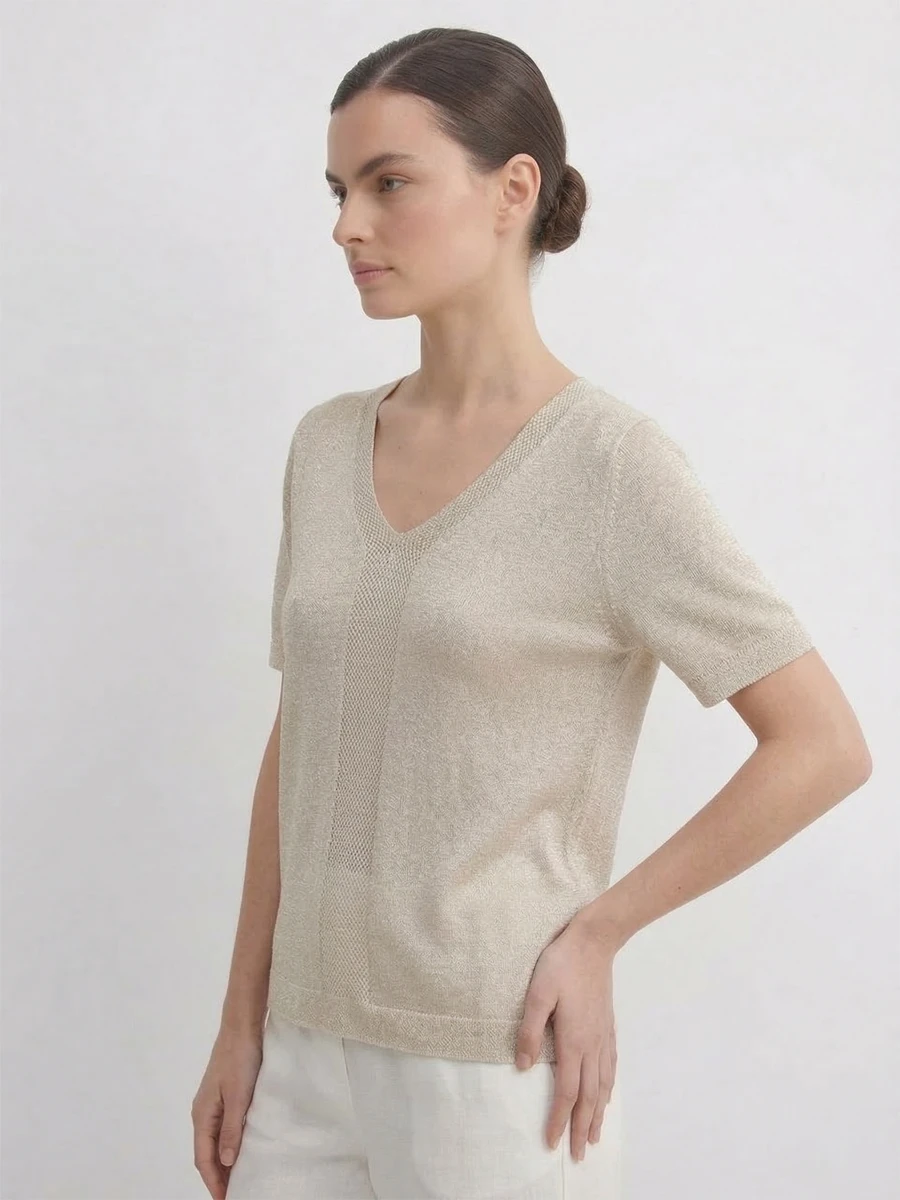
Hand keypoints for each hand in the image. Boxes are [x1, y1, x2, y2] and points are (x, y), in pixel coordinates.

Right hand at [191, 1024, 263, 1198]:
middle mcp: (203, 1112)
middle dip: (218, 1177)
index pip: (204, 1159)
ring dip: (224, 1162)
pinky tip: (242, 1150)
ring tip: (238, 1180)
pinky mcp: (224, 1096)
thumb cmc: (240, 1058)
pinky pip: (222, 1129)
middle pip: (207, 1154)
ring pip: (214, 1142)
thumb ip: (232, 1128)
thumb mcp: (239, 1095)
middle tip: (233, 1194)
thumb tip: (227, 1161)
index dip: (214, 1182)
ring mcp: (212, 1104)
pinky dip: (229, 1145)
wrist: (242, 1027)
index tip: (225, 1199)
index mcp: (202, 1115)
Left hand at [514, 917, 617, 1162]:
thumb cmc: (561, 964)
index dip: (559, 1119)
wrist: (594, 941)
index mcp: (573, 1041)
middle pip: (589, 1096)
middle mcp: (592, 1045)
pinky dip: (609, 1087)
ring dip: (598, 1113)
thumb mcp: (536, 993)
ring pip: (603, 1084)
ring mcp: (603, 1036)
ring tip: (594, 1134)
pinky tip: (607, 1093)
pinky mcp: (608, 1025)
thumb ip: (529, 1030)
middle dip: (582, 1126)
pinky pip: (611, 1066)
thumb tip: (523, 1066)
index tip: (552, 1142)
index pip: (566, 1091)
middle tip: (579, 1153)